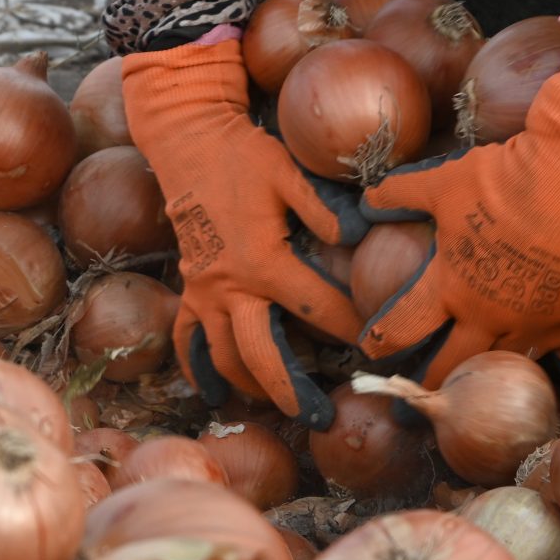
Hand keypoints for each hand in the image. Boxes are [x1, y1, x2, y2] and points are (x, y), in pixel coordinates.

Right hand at [123, 30, 365, 426]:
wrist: (188, 140)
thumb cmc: (244, 155)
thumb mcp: (289, 174)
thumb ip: (324, 211)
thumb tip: (357, 237)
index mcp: (263, 261)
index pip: (317, 309)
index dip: (348, 330)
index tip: (373, 345)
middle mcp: (230, 286)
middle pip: (262, 356)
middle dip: (293, 391)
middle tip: (322, 419)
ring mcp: (203, 291)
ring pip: (223, 358)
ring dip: (250, 387)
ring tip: (278, 406)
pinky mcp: (188, 288)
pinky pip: (187, 340)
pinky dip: (199, 370)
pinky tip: (215, 393)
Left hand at [358, 20, 559, 386]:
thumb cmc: (503, 180)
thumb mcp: (441, 182)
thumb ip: (401, 194)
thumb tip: (366, 200)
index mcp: (449, 287)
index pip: (402, 326)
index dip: (381, 340)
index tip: (371, 349)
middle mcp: (487, 317)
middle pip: (449, 367)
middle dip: (427, 384)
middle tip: (415, 398)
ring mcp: (533, 325)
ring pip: (505, 370)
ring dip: (489, 382)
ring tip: (482, 399)